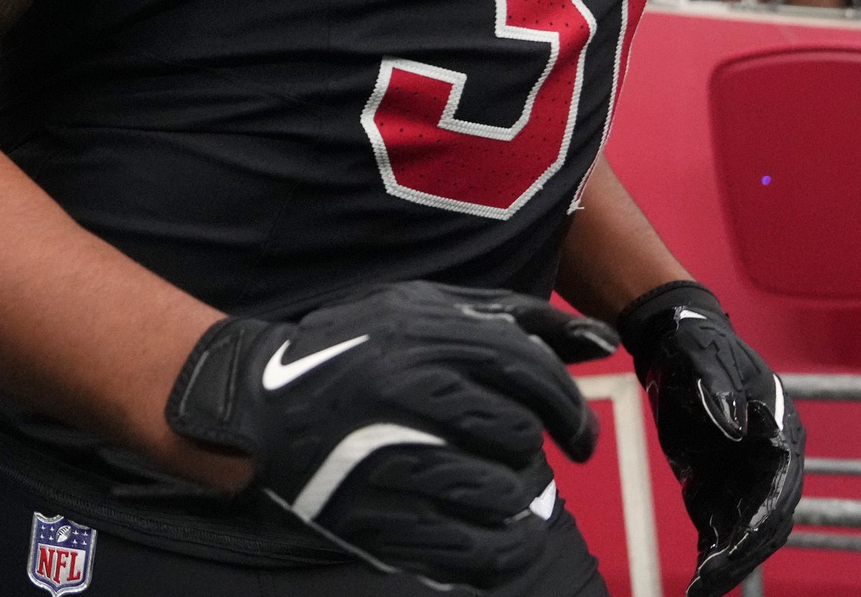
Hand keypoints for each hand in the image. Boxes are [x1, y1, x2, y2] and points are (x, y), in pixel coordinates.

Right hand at [165, 281, 615, 587]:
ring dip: (517, 500)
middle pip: (516, 434)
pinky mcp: (377, 520)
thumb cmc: (354, 348)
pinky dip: (504, 552)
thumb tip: (604, 342)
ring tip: (504, 493)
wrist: (256, 407)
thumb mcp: (423, 309)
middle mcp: (409, 391)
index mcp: (423, 335)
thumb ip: (513, 319)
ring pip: (499, 493)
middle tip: (523, 458)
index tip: (578, 439)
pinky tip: (503, 540)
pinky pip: (472, 552)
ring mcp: (390, 458)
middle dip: (531, 452)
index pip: (525, 370)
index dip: (566, 407)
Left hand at [618, 281, 803, 596]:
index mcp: (780, 428)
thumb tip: (734, 426)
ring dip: (728, 562)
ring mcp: (746, 477)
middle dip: (742, 552)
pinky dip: (711, 555)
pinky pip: (721, 529)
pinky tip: (697, 579)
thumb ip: (717, 387)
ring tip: (700, 588)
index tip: (735, 545)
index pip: (780, 485)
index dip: (760, 518)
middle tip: (710, 579)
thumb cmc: (695, 343)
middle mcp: (770, 460)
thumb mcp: (702, 355)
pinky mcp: (719, 486)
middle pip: (767, 519)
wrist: (672, 342)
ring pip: (747, 533)